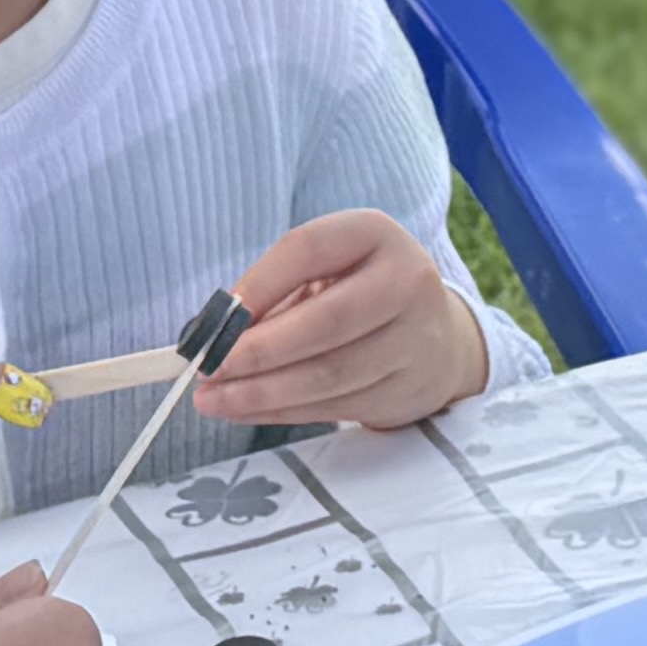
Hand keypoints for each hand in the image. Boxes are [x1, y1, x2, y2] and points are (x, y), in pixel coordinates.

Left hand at [198, 210, 492, 430]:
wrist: (438, 336)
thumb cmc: (358, 294)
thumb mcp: (327, 270)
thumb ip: (275, 293)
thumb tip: (210, 333)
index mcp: (376, 234)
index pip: (309, 250)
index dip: (258, 284)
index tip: (214, 319)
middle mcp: (407, 281)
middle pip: (326, 321)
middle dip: (258, 351)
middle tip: (208, 368)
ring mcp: (416, 339)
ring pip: (330, 374)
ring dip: (262, 392)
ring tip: (212, 399)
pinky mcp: (410, 389)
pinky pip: (336, 406)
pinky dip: (283, 411)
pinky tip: (246, 410)